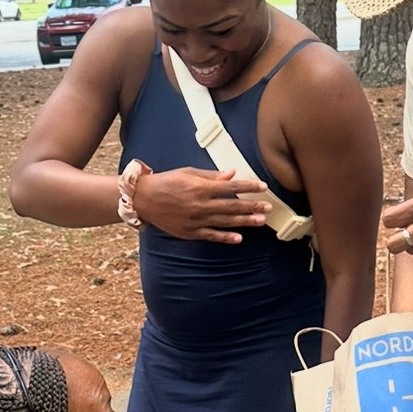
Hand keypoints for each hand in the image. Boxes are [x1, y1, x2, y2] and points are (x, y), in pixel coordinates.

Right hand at [134, 167, 269, 243]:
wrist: (143, 199)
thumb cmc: (166, 182)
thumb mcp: (188, 173)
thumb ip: (211, 176)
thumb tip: (231, 173)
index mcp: (201, 188)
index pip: (231, 187)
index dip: (249, 187)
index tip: (263, 187)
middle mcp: (201, 205)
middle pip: (232, 206)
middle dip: (252, 206)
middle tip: (269, 208)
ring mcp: (196, 220)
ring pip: (225, 222)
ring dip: (244, 222)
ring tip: (260, 221)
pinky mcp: (190, 232)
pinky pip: (211, 235)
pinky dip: (225, 237)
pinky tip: (239, 238)